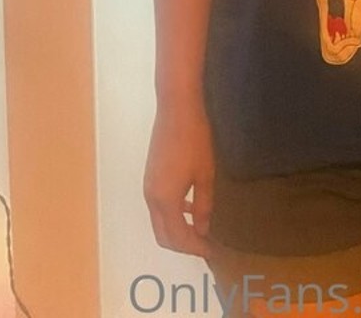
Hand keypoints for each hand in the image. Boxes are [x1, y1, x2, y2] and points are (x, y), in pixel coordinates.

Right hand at [143, 98, 216, 255]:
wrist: (176, 108)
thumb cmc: (194, 140)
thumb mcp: (205, 174)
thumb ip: (203, 205)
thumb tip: (202, 229)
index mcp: (165, 200)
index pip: (177, 237)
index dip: (195, 248)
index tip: (212, 252)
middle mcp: (151, 197)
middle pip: (163, 234)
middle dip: (183, 244)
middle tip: (205, 245)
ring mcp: (149, 185)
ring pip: (160, 220)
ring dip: (177, 229)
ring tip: (201, 229)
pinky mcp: (151, 175)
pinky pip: (159, 206)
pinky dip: (173, 214)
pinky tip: (191, 206)